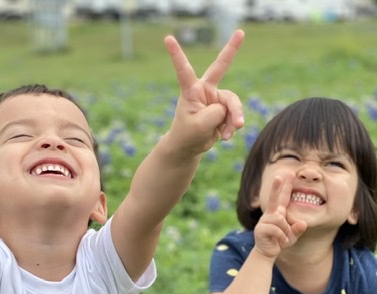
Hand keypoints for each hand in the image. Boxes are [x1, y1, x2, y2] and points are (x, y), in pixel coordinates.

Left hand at [164, 30, 244, 153]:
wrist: (189, 147)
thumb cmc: (187, 135)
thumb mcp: (200, 125)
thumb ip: (216, 113)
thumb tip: (229, 109)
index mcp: (191, 90)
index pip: (184, 70)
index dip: (176, 55)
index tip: (167, 38)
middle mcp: (205, 90)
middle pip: (221, 66)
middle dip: (231, 49)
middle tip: (241, 32)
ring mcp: (215, 99)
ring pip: (232, 103)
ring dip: (234, 119)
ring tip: (228, 134)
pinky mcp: (223, 109)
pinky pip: (234, 115)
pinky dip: (232, 126)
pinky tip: (225, 136)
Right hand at [254, 173, 306, 258]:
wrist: (268, 253)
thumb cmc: (281, 241)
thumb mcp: (293, 235)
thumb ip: (298, 229)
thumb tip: (303, 223)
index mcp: (278, 213)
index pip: (283, 197)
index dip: (285, 186)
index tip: (288, 174)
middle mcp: (270, 214)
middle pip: (274, 199)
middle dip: (276, 187)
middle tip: (279, 175)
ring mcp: (264, 221)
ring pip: (280, 220)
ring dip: (286, 230)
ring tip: (285, 238)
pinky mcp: (260, 229)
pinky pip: (276, 229)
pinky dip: (282, 236)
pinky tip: (281, 242)